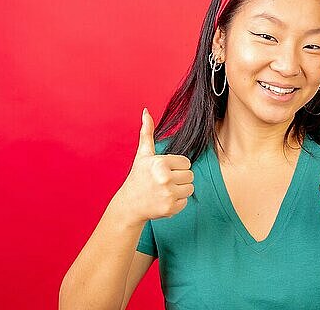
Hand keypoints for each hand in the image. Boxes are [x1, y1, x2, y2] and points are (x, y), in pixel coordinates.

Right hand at [117, 108, 193, 223]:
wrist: (129, 204)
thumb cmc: (138, 177)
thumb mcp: (143, 155)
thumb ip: (147, 133)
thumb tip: (146, 111)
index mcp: (160, 163)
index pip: (186, 162)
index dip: (177, 166)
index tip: (164, 170)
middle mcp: (164, 178)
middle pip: (190, 175)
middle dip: (179, 178)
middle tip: (164, 181)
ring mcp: (168, 194)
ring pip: (190, 188)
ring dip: (180, 190)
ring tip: (165, 190)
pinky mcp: (171, 208)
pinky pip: (186, 202)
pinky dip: (177, 202)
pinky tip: (164, 200)